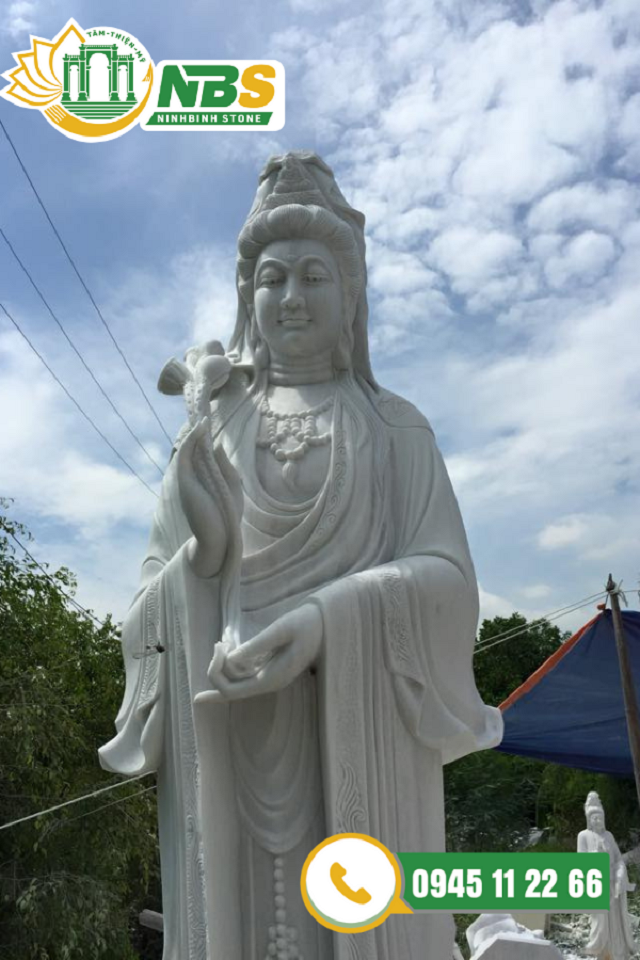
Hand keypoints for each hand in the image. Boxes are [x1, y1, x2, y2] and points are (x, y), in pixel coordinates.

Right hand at [176, 419, 227, 577]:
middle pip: (194, 451)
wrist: (220, 539)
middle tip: (204, 415)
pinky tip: (200, 429)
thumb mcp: (232, 487)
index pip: (202, 457)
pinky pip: (185, 455)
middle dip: (197, 434)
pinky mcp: (185, 481)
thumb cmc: (227, 516)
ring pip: (188, 451)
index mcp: (203, 482)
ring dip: (195, 434)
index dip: (204, 440)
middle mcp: (192, 479)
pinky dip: (191, 441)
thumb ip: (225, 467)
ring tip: (203, 418)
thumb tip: (216, 445)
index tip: (210, 425)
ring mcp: (187, 480)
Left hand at [206, 604, 322, 700]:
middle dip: (218, 668)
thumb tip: (231, 659)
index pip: (232, 691)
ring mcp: (269, 678)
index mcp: (272, 678)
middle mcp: (269, 683)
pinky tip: (228, 646)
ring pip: (236, 681)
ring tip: (223, 641)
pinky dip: (232, 662)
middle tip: (220, 643)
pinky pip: (244, 673)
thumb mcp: (282, 629)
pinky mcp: (269, 669)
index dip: (216, 675)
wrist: (325, 624)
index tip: (220, 647)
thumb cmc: (306, 624)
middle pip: (231, 689)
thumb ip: (257, 645)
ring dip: (224, 665)